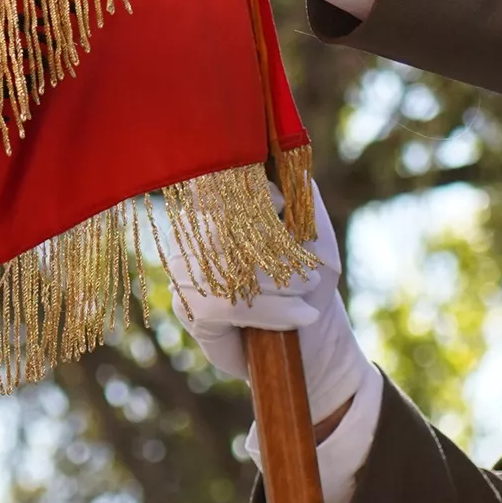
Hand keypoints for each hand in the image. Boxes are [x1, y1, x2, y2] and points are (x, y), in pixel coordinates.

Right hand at [160, 180, 369, 425]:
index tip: (281, 204)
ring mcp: (184, 273)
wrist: (310, 334)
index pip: (216, 187)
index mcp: (217, 207)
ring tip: (309, 295)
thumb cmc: (311, 278)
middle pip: (222, 228)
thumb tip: (290, 168)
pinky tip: (300, 316)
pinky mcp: (189, 310)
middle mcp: (192, 236)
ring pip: (230, 268)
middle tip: (312, 275)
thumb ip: (304, 200)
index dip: (247, 194)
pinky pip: (229, 304)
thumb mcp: (316, 236)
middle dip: (274, 250)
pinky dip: (272, 311)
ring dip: (280, 285)